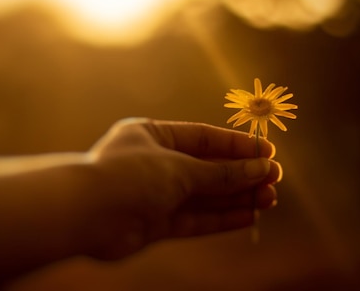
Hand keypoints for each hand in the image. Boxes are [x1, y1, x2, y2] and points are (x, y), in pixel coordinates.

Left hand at [85, 118, 281, 259]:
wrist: (84, 214)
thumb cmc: (127, 177)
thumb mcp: (179, 168)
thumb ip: (220, 173)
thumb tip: (261, 169)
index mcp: (151, 134)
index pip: (203, 137)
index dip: (236, 146)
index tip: (268, 153)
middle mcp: (153, 162)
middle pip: (205, 167)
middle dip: (240, 174)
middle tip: (275, 179)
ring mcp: (153, 194)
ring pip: (202, 195)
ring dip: (235, 197)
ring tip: (269, 198)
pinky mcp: (153, 224)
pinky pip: (193, 219)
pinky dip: (220, 218)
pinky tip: (248, 216)